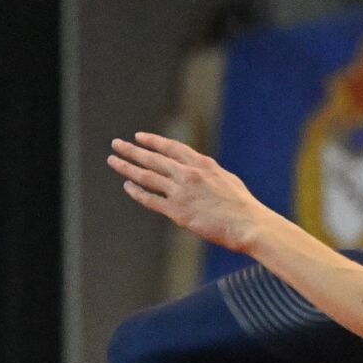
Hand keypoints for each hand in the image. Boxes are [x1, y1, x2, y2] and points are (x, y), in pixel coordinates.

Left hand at [108, 133, 269, 252]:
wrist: (249, 225)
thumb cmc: (244, 207)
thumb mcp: (228, 181)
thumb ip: (210, 174)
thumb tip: (200, 172)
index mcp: (203, 164)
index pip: (172, 147)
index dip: (153, 141)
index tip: (139, 137)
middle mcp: (189, 174)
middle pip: (153, 159)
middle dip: (132, 150)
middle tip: (116, 144)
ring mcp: (181, 192)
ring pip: (147, 176)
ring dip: (127, 167)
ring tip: (113, 161)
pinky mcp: (178, 212)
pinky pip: (151, 199)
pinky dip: (137, 192)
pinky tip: (128, 186)